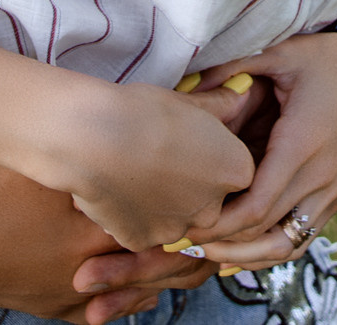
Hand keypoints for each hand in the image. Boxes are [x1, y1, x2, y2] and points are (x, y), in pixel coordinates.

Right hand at [0, 151, 219, 323]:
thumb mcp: (40, 148)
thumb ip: (97, 132)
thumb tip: (178, 100)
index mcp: (93, 214)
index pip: (169, 216)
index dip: (200, 203)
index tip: (215, 187)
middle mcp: (90, 258)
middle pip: (165, 257)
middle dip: (196, 242)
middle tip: (217, 225)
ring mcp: (75, 289)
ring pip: (142, 288)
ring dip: (169, 270)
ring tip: (192, 252)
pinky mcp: (57, 309)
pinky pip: (109, 311)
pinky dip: (130, 296)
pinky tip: (143, 283)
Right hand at [62, 79, 256, 254]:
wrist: (94, 138)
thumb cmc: (144, 112)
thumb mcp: (190, 101)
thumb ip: (221, 105)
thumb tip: (242, 94)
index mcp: (235, 172)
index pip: (233, 170)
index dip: (211, 156)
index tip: (188, 142)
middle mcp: (213, 209)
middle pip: (207, 199)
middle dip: (188, 184)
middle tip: (160, 157)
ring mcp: (177, 230)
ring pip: (174, 217)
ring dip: (161, 201)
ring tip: (135, 169)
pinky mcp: (142, 242)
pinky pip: (142, 229)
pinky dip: (132, 213)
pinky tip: (117, 187)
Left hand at [170, 17, 336, 271]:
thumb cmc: (330, 59)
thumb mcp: (282, 54)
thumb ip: (233, 69)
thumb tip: (185, 84)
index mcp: (301, 146)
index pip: (255, 207)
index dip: (217, 225)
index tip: (183, 224)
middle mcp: (320, 177)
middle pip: (264, 232)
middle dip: (221, 242)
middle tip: (182, 241)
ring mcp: (333, 191)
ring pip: (287, 246)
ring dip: (248, 254)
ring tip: (209, 251)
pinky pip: (304, 237)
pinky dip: (273, 249)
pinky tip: (244, 250)